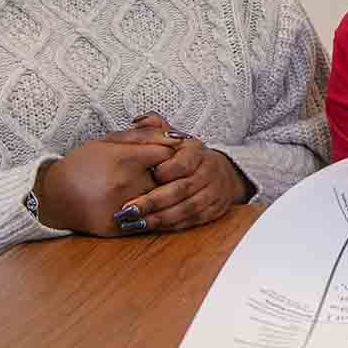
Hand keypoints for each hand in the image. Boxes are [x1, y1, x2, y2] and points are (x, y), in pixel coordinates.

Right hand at [34, 140, 173, 235]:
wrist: (53, 197)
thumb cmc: (82, 164)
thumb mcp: (109, 141)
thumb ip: (143, 135)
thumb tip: (176, 134)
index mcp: (125, 159)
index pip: (169, 153)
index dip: (172, 150)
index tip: (168, 151)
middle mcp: (126, 185)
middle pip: (170, 178)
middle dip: (171, 173)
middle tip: (166, 170)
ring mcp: (124, 208)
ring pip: (163, 201)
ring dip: (164, 194)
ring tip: (156, 187)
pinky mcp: (120, 229)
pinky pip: (150, 220)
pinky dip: (153, 212)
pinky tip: (147, 204)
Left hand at [102, 127, 249, 232]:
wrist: (218, 173)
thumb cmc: (186, 156)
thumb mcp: (173, 139)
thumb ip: (154, 128)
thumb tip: (138, 120)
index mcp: (197, 150)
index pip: (183, 163)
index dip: (165, 172)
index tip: (148, 176)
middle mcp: (209, 171)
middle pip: (183, 189)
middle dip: (154, 201)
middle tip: (129, 209)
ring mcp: (215, 191)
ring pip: (188, 208)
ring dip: (160, 217)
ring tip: (136, 223)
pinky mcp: (215, 209)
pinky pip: (193, 220)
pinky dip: (172, 226)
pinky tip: (152, 227)